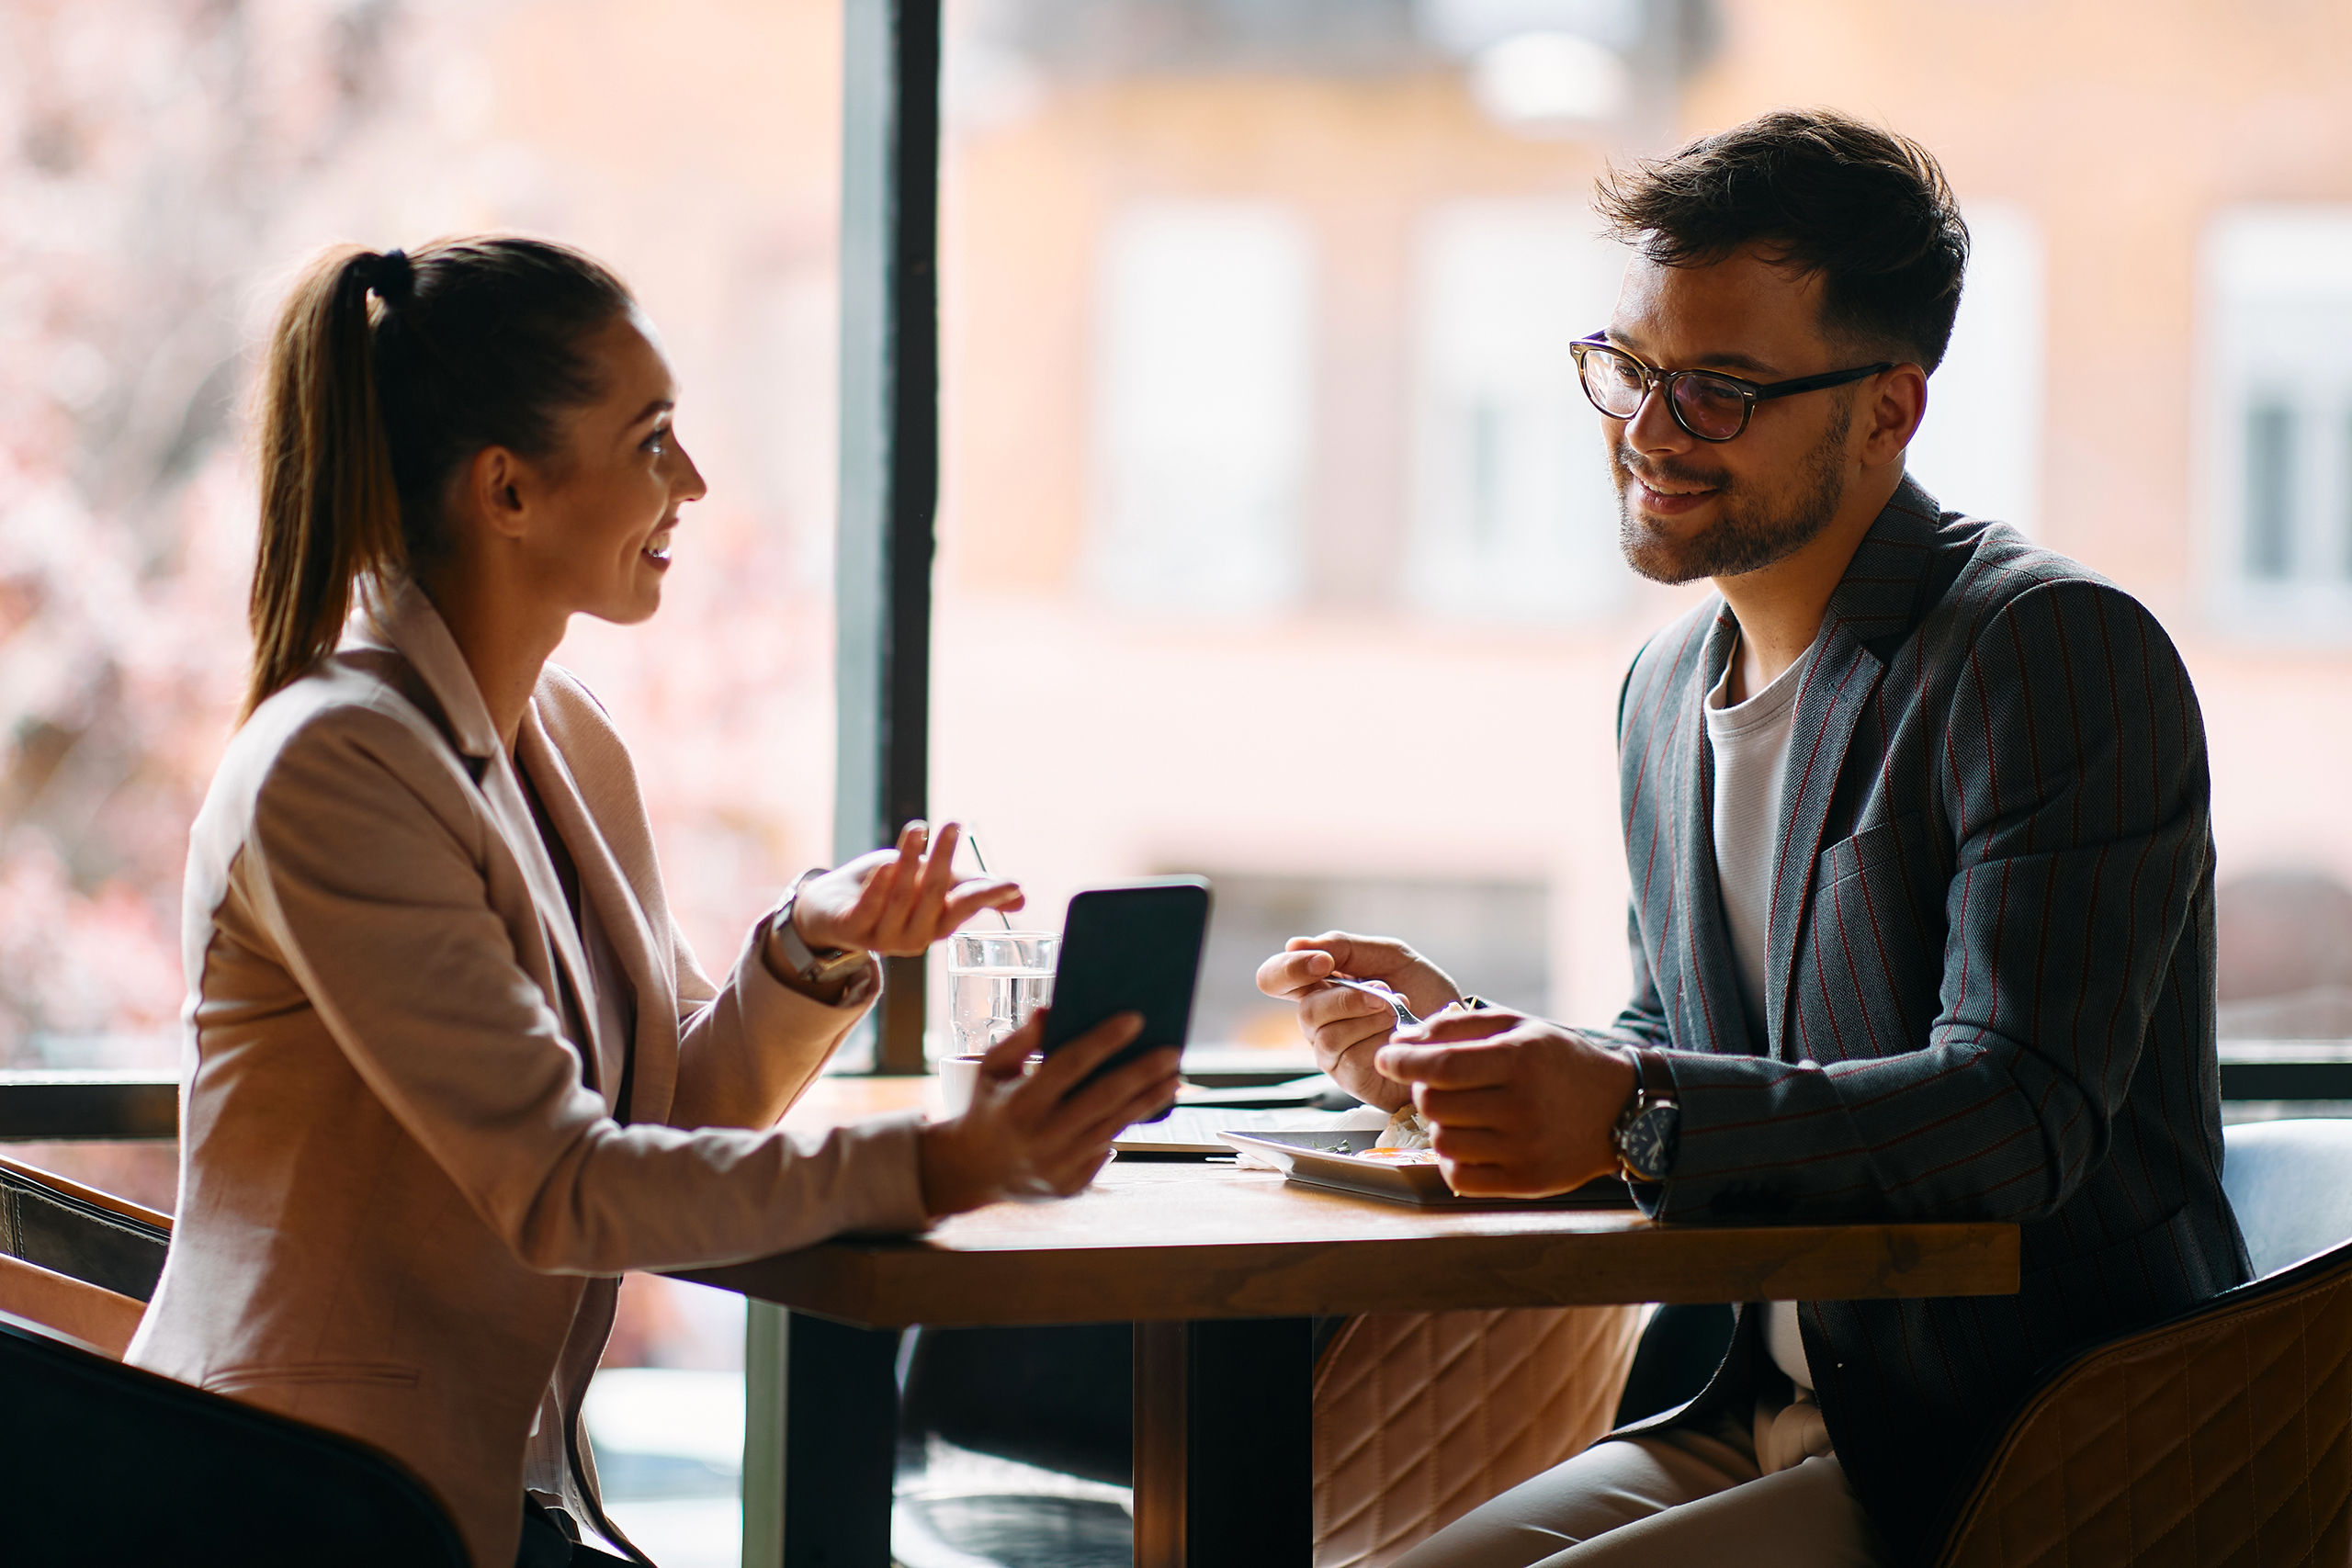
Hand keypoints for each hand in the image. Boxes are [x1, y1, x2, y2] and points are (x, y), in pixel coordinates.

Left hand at [790, 820, 1022, 956]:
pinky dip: (879, 887)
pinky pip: (870, 909)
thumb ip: (971, 889)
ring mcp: (884, 938)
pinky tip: (886, 865)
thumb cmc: (888, 891)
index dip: (989, 895)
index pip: (968, 907)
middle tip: (952, 824)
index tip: (1013, 884)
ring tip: (916, 828)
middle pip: (934, 895)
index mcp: (939, 924)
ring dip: (909, 859)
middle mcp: (916, 937)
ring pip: (903, 897)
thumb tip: (1021, 895)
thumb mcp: (933, 884)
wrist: (830, 908)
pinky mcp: (853, 931)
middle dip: (944, 858)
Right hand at [917, 1007, 1180, 1216]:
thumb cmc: (989, 1106)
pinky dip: (1127, 1125)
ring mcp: (1058, 1166)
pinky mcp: (1071, 1185)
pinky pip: (1106, 1149)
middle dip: (1142, 1073)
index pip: (1068, 1065)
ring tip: (1173, 1079)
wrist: (974, 1170)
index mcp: (1019, 1103)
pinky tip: (1148, 1105)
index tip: (1135, 1018)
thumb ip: (1020, 1040)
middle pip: (1103, 1099)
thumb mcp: (991, 1069)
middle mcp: (1040, 1137)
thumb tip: (1051, 1011)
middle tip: (1172, 1052)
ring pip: (1113, 1127)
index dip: (1103, 1041)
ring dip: (1148, 1101)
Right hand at [1253, 932, 1462, 1111]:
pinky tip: (1397, 1036)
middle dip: (1346, 998)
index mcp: (1321, 986)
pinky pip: (1349, 1058)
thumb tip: (1294, 943)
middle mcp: (1319, 1021)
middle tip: (1382, 992)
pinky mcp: (1350, 1079)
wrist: (1460, 1030)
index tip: (1324, 962)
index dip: (1290, 968)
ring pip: (1326, 1036)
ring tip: (1398, 1013)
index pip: (1275, 977)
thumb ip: (1345, 947)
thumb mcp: (1390, 957)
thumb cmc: (1424, 993)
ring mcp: (1332, 1053)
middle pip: (1304, 1010)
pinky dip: (1378, 1040)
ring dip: (1368, 1018)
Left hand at [1374, 1007, 1635, 1197]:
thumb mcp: (1518, 1027)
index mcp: (1520, 1060)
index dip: (1402, 1061)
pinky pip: (1458, 1176)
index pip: (1440, 1065)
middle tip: (1440, 1083)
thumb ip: (1458, 1026)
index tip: (1387, 1057)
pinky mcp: (1525, 1181)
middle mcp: (1522, 1106)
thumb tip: (1402, 1038)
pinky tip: (1471, 1140)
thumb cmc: (1560, 1062)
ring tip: (1463, 1111)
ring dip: (1439, 1124)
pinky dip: (1452, 1159)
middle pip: (1433, 1103)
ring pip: (1441, 1141)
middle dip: (1424, 1088)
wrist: (1620, 1109)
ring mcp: (1524, 1148)